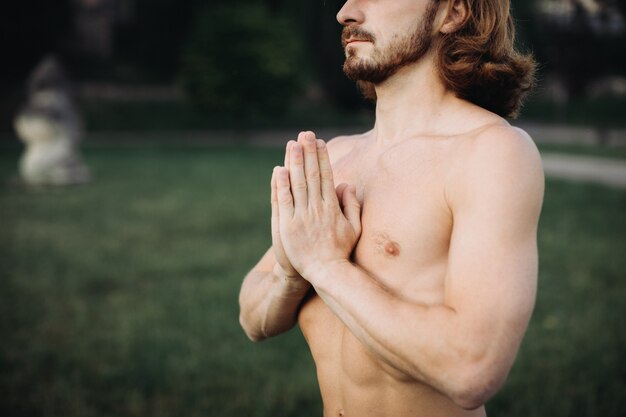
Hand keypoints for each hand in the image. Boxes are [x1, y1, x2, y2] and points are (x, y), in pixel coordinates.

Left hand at [275, 131, 360, 279]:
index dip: (322, 158)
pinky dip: (281, 185)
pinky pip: (284, 202)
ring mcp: (302, 217)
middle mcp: (317, 209)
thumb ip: (352, 206)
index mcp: (332, 207)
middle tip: (305, 134)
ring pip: (297, 184)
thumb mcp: (354, 228)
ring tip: (292, 144)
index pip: (326, 176)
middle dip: (308, 153)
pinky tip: (279, 170)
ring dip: (294, 162)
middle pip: (311, 175)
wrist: (326, 272)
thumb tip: (346, 184)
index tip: (318, 142)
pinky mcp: (288, 226)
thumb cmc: (341, 251)